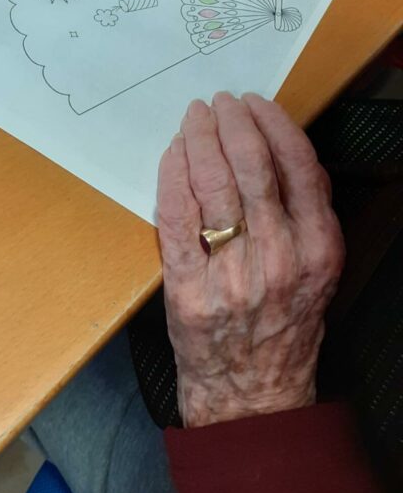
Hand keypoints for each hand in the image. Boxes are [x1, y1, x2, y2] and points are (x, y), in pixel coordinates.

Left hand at [156, 93, 344, 428]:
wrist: (251, 391)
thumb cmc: (285, 322)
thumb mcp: (319, 268)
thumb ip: (310, 212)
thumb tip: (289, 150)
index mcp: (318, 248)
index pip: (298, 164)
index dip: (274, 123)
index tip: (256, 103)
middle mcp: (278, 257)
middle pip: (252, 166)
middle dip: (232, 122)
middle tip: (219, 102)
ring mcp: (230, 273)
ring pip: (212, 184)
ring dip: (200, 138)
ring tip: (195, 117)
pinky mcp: (187, 286)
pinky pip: (175, 215)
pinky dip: (172, 175)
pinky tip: (173, 152)